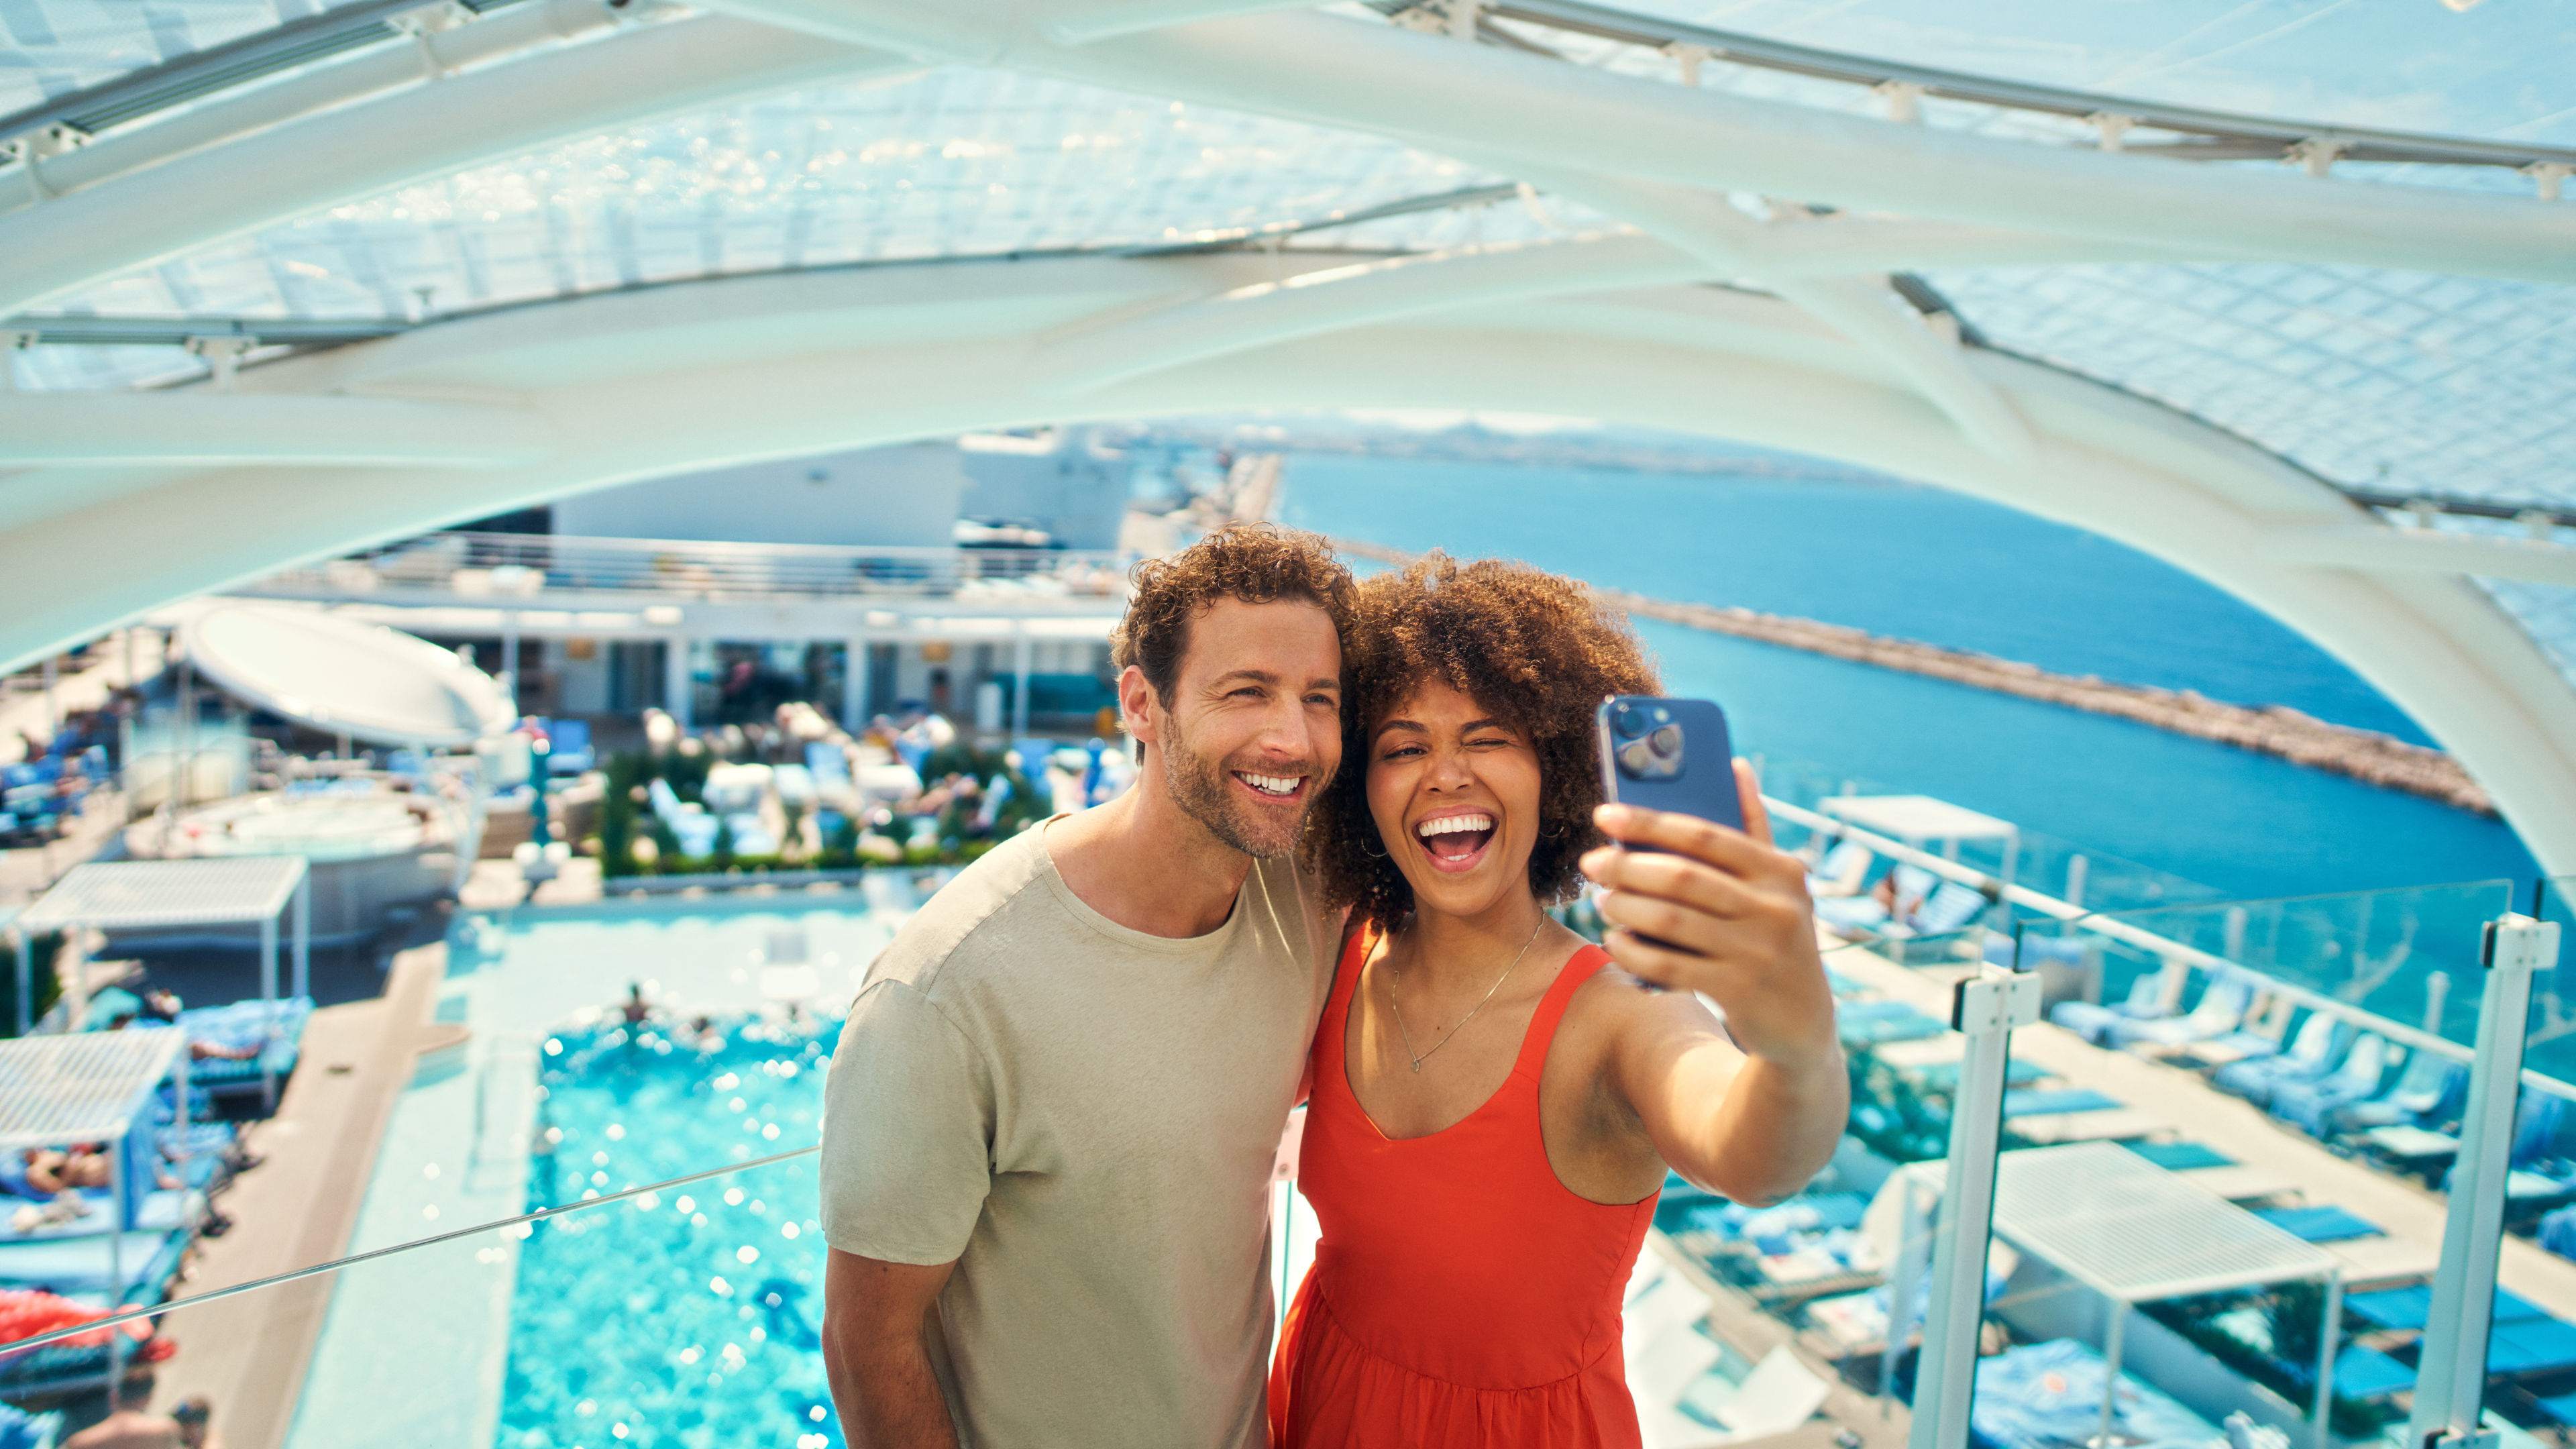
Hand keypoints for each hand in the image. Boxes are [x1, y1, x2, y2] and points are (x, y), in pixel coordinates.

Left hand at [1579, 759, 1836, 1071]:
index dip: (1649, 822)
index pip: (1706, 835)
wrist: (1803, 1023)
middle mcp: (1775, 908)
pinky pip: (1667, 965)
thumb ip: (1754, 827)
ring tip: (1602, 900)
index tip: (1604, 815)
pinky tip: (1615, 939)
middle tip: (1592, 863)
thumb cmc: (1775, 937)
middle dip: (1626, 867)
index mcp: (1782, 871)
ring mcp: (1757, 952)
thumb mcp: (1780, 884)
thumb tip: (1734, 764)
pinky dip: (1633, 950)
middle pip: (1681, 877)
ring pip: (1669, 920)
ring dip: (1625, 907)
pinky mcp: (1737, 991)